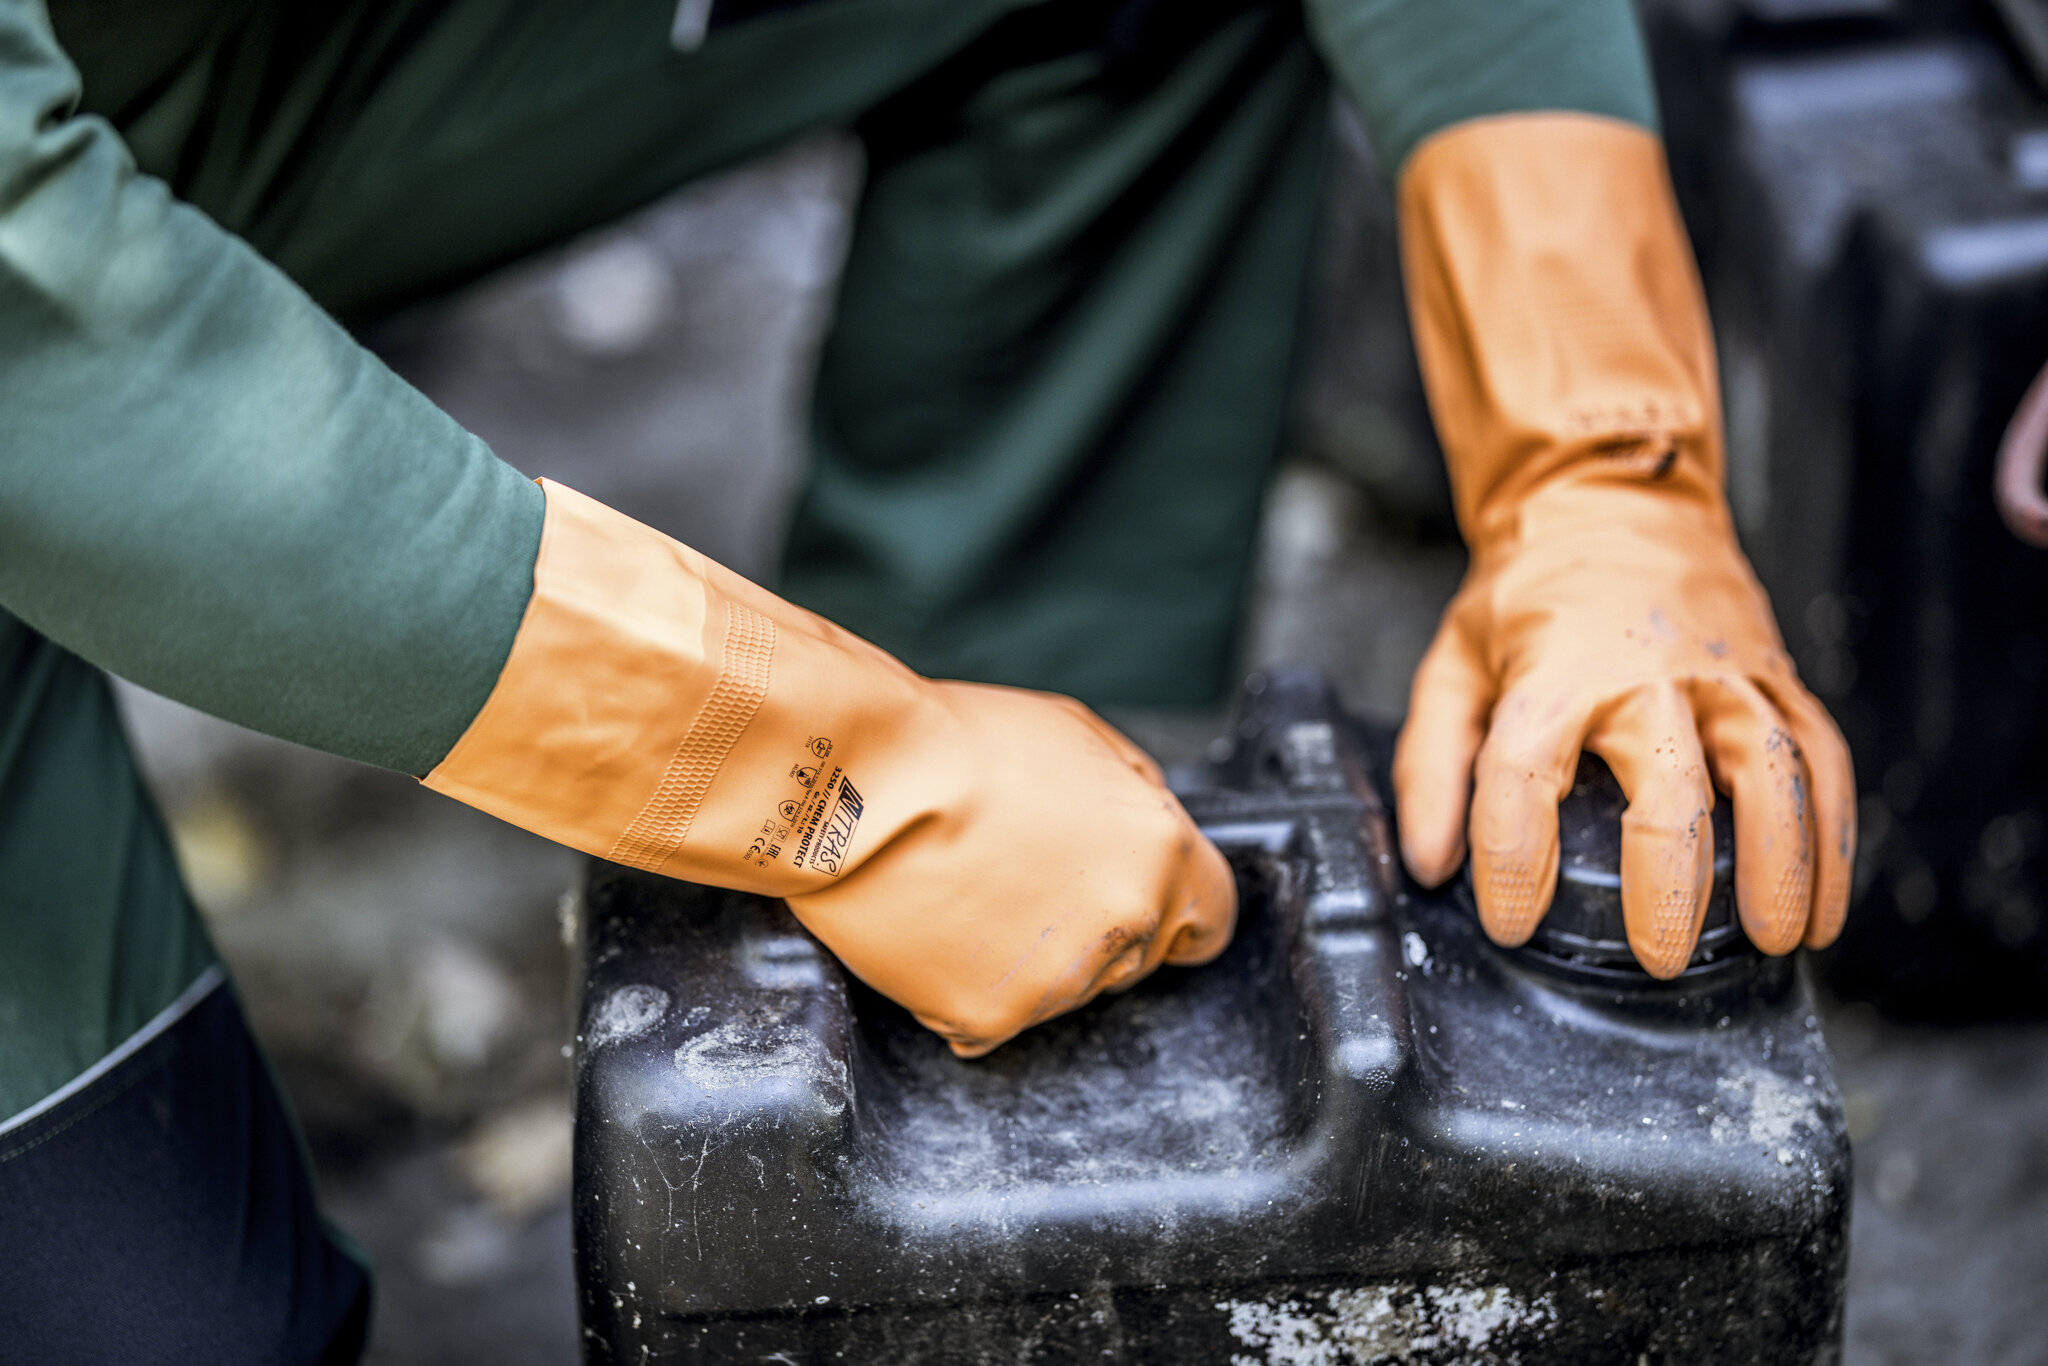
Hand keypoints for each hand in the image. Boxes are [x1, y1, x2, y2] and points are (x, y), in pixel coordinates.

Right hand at [426, 480, 1232, 1056]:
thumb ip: (1134, 798)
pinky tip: (933, 931)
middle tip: (1017, 881)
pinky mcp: (990, 1017)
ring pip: (1059, 990)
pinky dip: (960, 988)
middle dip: (1089, 927)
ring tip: (962, 890)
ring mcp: (1058, 981)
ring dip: (1023, 957)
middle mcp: (1123, 923)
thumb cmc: (959, 743)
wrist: (857, 780)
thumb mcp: (1080, 737)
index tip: (1141, 911)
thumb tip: (1150, 832)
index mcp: (1159, 852)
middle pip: (1131, 957)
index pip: (1211, 921)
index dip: (1175, 914)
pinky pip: (986, 1019)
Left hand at [1393, 479, 1854, 976]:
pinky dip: (1833, 834)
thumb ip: (1431, 766)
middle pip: (1668, 786)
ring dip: (1782, 863)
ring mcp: (1725, 672)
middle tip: (1659, 955)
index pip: (1524, 772)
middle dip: (1668, 883)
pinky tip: (1823, 902)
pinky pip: (1820, 757)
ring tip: (1776, 940)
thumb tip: (1429, 861)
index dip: (1513, 856)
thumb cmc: (1528, 596)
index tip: (1509, 921)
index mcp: (1552, 672)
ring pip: (1771, 771)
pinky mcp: (1777, 675)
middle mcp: (1646, 672)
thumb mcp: (1453, 666)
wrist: (1611, 497)